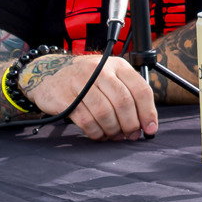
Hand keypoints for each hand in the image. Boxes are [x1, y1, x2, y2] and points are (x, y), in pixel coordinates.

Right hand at [28, 53, 159, 140]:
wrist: (51, 78)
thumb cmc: (88, 83)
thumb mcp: (111, 80)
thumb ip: (130, 98)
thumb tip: (147, 125)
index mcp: (117, 65)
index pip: (141, 89)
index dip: (148, 112)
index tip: (150, 129)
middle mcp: (99, 70)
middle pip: (124, 102)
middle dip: (130, 124)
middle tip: (130, 135)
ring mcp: (80, 82)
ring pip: (105, 113)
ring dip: (113, 130)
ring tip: (114, 135)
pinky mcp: (64, 96)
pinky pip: (87, 121)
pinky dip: (97, 133)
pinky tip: (99, 134)